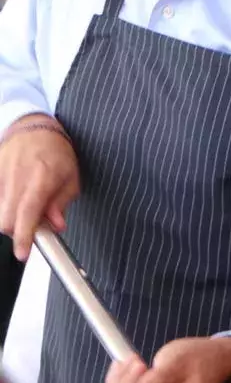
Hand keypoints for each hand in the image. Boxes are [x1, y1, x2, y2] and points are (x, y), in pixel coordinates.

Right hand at [0, 115, 78, 260]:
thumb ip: (61, 203)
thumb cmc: (56, 153)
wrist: (33, 129)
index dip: (24, 236)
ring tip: (26, 205)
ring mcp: (0, 174)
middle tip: (32, 225)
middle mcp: (17, 176)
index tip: (22, 253)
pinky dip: (4, 205)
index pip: (28, 212)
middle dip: (18, 230)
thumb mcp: (71, 178)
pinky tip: (15, 198)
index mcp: (42, 177)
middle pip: (6, 218)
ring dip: (11, 217)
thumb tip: (56, 226)